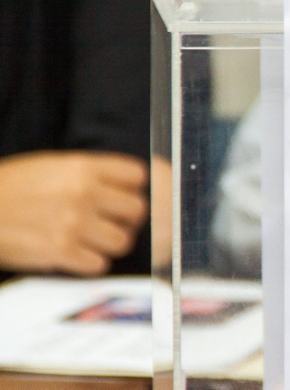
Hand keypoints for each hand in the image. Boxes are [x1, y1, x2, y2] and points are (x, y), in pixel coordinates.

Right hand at [0, 151, 147, 276]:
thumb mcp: (52, 166)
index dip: (132, 188)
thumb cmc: (11, 188)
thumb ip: (90, 174)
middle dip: (126, 219)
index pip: (137, 176)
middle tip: (109, 223)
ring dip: (109, 244)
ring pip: (122, 241)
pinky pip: (99, 264)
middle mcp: (83, 193)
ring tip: (91, 240)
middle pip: (137, 210)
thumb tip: (125, 188)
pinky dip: (89, 263)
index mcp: (83, 167)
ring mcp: (74, 223)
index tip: (122, 197)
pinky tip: (75, 254)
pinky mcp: (61, 251)